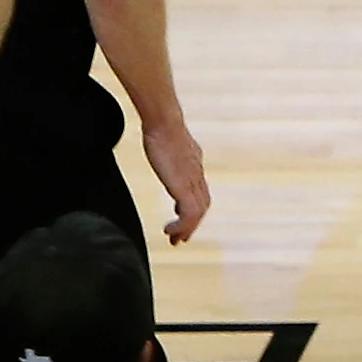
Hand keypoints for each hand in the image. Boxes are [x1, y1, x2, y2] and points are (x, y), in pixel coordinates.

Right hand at [143, 120, 210, 243]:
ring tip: (175, 238)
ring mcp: (193, 181)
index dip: (194, 206)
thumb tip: (158, 141)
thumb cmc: (161, 127)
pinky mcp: (184, 187)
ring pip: (199, 211)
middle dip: (193, 222)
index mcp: (194, 164)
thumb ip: (168, 149)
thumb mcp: (167, 142)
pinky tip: (170, 230)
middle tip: (182, 237)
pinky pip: (190, 213)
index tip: (183, 219)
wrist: (164, 122)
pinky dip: (183, 225)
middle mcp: (197, 174)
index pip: (199, 191)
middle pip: (203, 204)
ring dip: (188, 228)